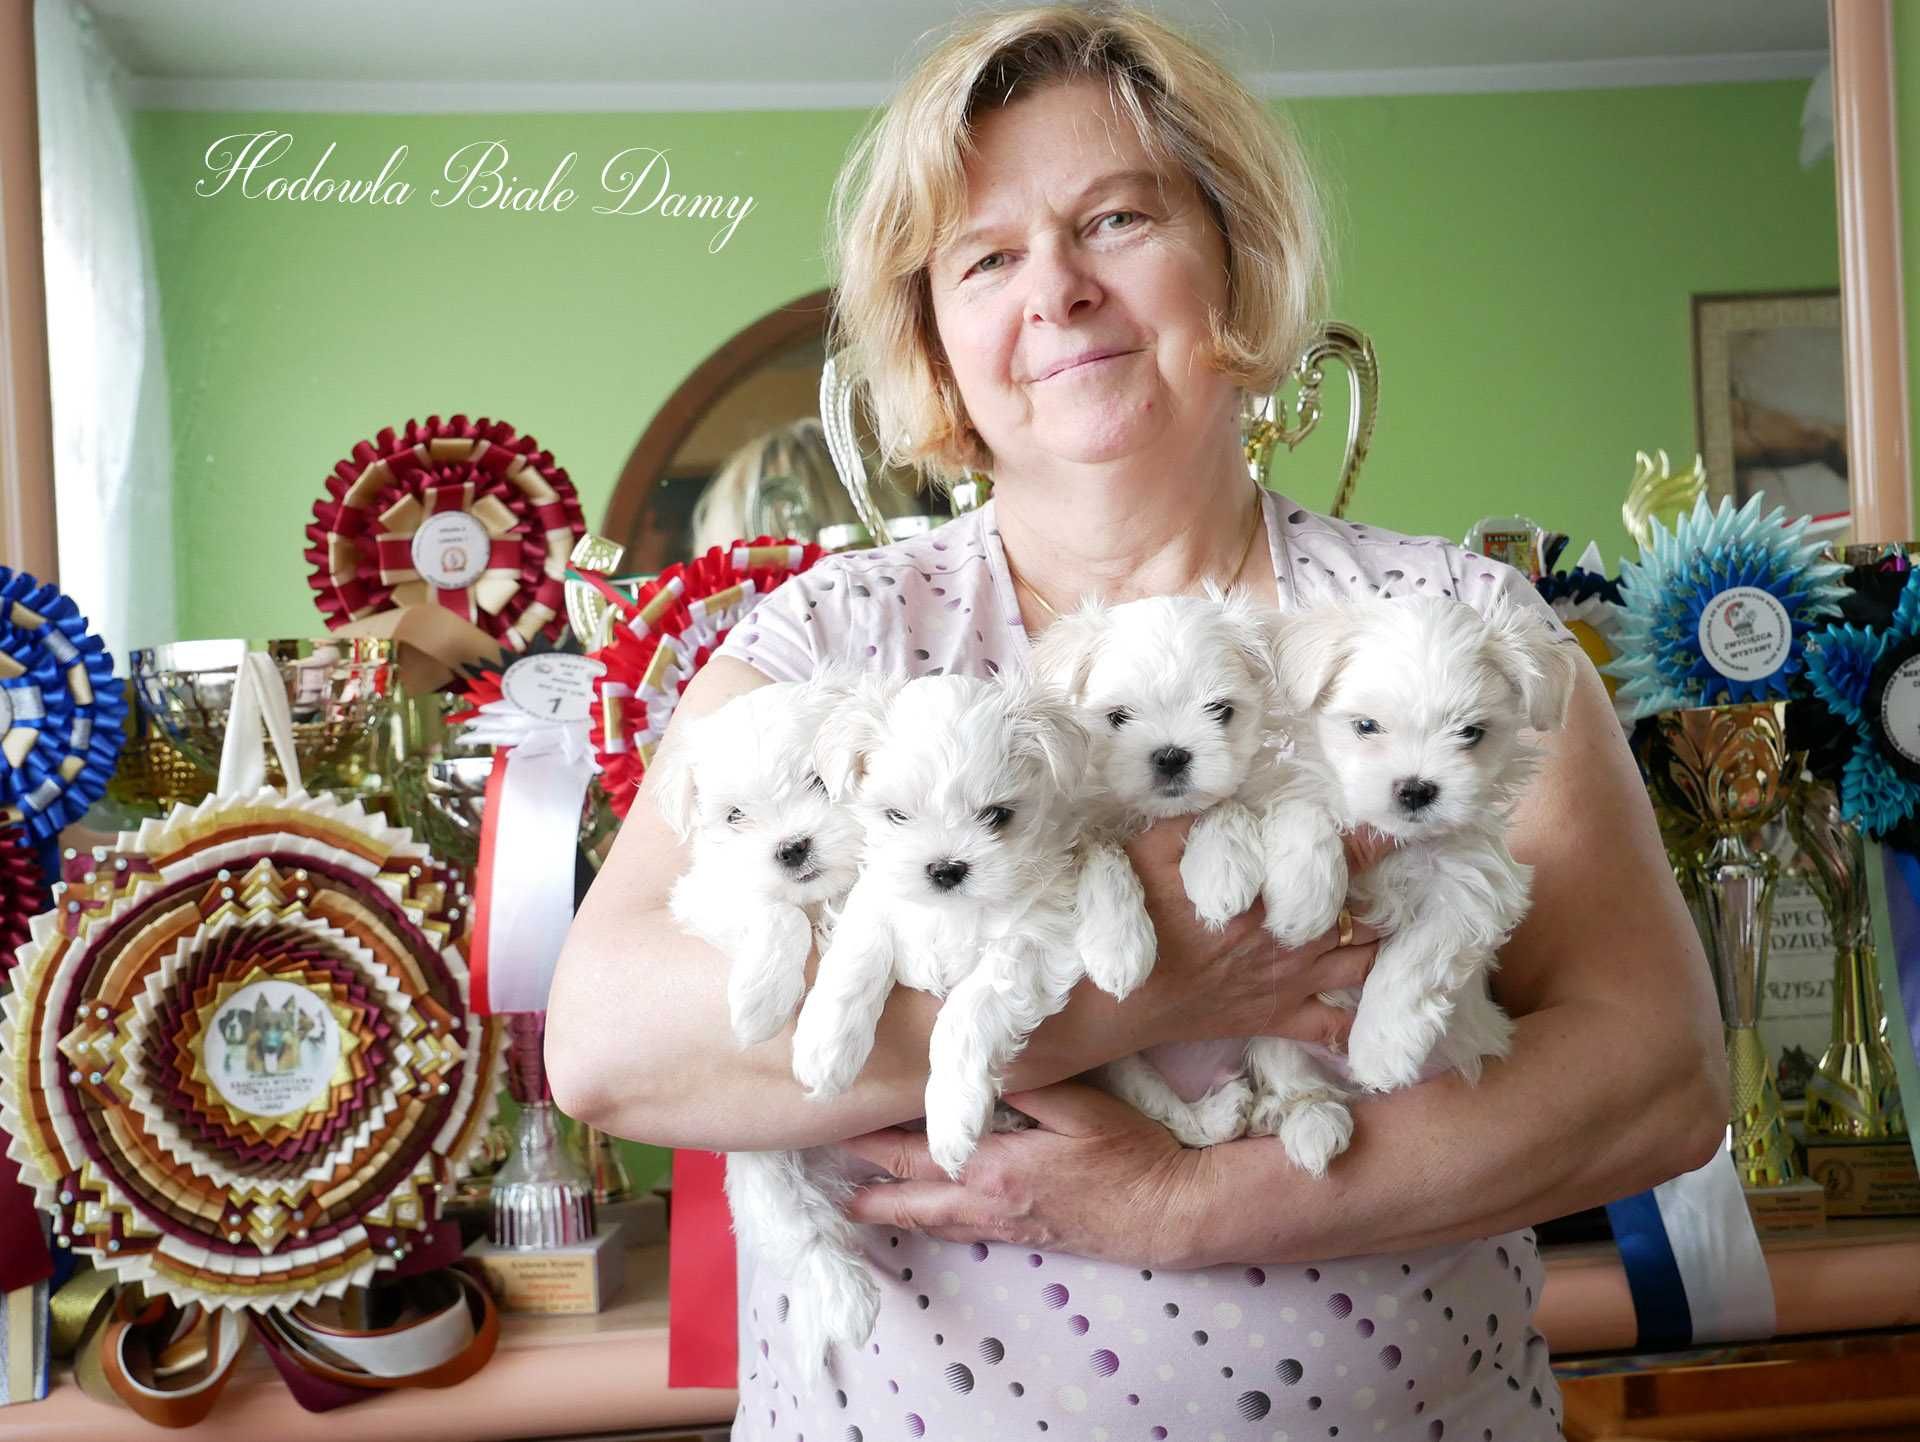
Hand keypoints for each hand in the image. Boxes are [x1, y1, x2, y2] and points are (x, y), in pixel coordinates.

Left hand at [839, 1082, 1207, 1267]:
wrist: (1168, 1214)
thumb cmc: (1130, 1155)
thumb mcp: (1081, 1105)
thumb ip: (1025, 1084)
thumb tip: (975, 1062)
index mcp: (993, 1166)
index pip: (912, 1151)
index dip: (870, 1139)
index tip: (834, 1124)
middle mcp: (986, 1202)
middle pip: (908, 1193)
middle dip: (864, 1182)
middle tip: (822, 1173)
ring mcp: (1003, 1225)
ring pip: (929, 1220)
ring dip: (889, 1210)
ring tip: (855, 1205)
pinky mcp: (1022, 1236)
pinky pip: (958, 1231)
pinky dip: (928, 1224)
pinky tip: (922, 1219)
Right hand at [1124, 822, 1392, 1050]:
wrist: (1121, 998)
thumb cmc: (1136, 921)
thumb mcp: (1149, 852)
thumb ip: (1192, 819)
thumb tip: (1222, 788)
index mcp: (1273, 895)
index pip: (1341, 860)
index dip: (1376, 842)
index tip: (1398, 828)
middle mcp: (1295, 939)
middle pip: (1366, 914)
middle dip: (1387, 896)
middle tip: (1400, 879)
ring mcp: (1292, 983)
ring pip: (1365, 964)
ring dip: (1382, 944)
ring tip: (1393, 925)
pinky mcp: (1279, 1018)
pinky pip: (1335, 1028)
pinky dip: (1361, 1020)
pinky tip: (1374, 1007)